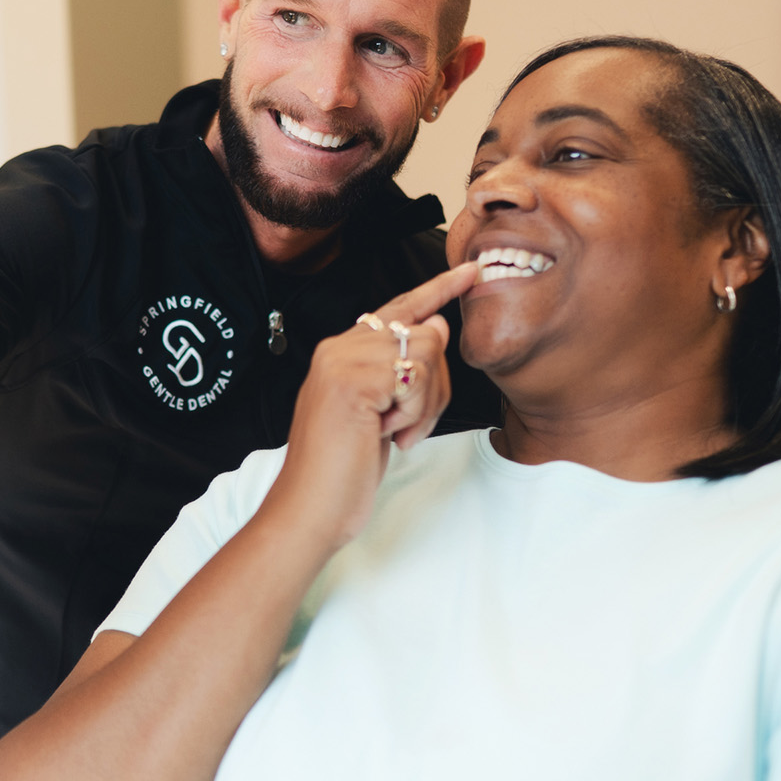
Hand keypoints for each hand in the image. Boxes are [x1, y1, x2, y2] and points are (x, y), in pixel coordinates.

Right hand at [260, 261, 478, 550]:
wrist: (310, 508)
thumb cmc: (343, 471)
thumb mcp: (380, 415)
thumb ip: (402, 372)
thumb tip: (436, 325)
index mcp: (341, 352)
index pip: (399, 309)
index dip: (437, 290)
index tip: (469, 271)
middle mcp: (338, 347)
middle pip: (423, 333)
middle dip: (436, 385)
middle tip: (408, 427)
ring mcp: (343, 359)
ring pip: (425, 351)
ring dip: (425, 403)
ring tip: (395, 433)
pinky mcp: (354, 379)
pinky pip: (417, 376)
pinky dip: (415, 412)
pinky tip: (386, 434)